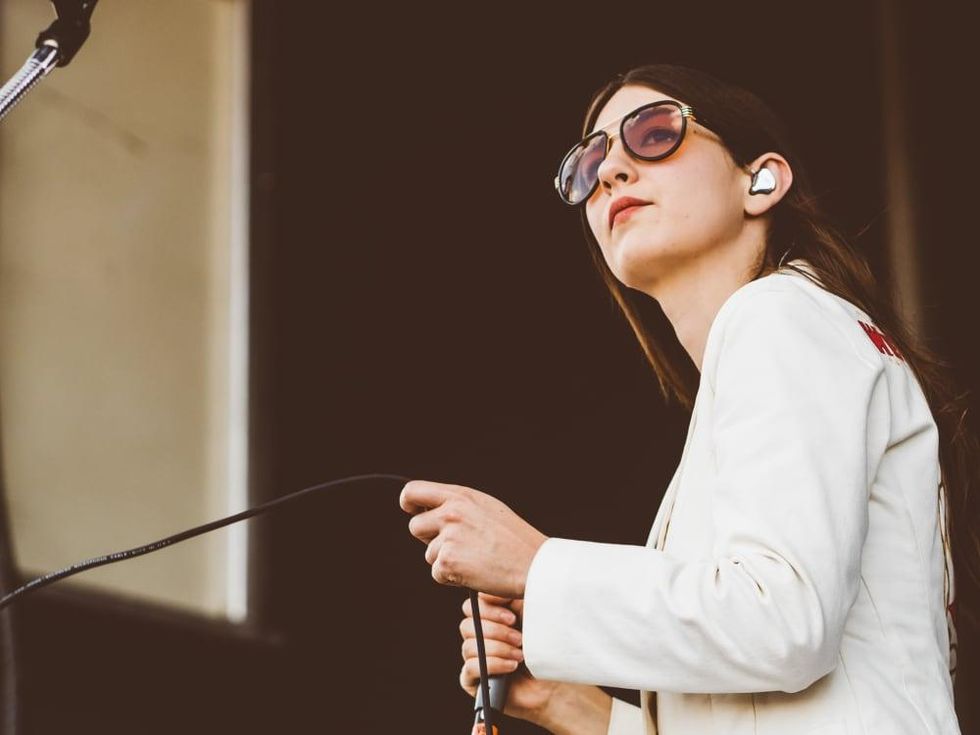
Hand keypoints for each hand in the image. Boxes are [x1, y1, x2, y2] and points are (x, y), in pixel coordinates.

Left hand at [400, 480, 547, 598]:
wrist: (533, 564)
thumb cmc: (514, 539)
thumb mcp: (487, 509)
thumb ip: (459, 507)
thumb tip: (433, 513)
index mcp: (460, 496)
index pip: (413, 491)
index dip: (408, 503)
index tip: (412, 511)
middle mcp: (451, 512)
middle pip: (415, 527)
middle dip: (429, 539)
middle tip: (456, 547)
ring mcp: (448, 537)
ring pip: (429, 554)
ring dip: (446, 561)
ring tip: (475, 560)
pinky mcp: (448, 561)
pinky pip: (437, 573)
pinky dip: (452, 577)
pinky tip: (475, 572)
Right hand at [459, 593, 560, 725]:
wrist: (556, 682)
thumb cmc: (546, 646)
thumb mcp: (530, 613)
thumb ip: (509, 597)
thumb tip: (486, 592)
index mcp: (490, 618)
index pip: (472, 606)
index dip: (489, 609)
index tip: (512, 618)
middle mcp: (479, 637)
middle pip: (467, 625)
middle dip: (496, 631)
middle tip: (519, 638)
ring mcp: (475, 659)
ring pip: (469, 646)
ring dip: (498, 649)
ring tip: (520, 655)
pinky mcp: (474, 681)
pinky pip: (470, 668)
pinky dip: (493, 664)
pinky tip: (511, 666)